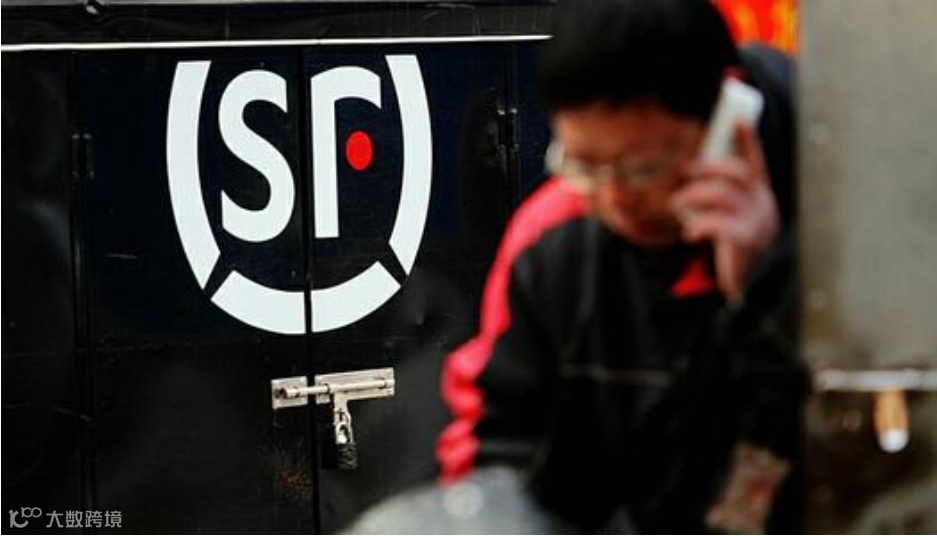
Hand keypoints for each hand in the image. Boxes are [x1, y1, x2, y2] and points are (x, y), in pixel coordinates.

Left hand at [670, 123, 779, 301]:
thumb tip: (686, 173)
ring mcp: (758, 222)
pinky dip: (698, 224)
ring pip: (723, 194)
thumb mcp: (727, 218)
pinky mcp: (746, 241)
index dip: (748, 140)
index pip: (755, 161)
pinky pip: (718, 223)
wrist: (745, 287)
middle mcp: (763, 205)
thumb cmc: (731, 249)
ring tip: (675, 203)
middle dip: (708, 167)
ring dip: (693, 195)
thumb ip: (716, 197)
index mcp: (759, 196)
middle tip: (683, 171)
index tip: (739, 119)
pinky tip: (690, 234)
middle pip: (738, 172)